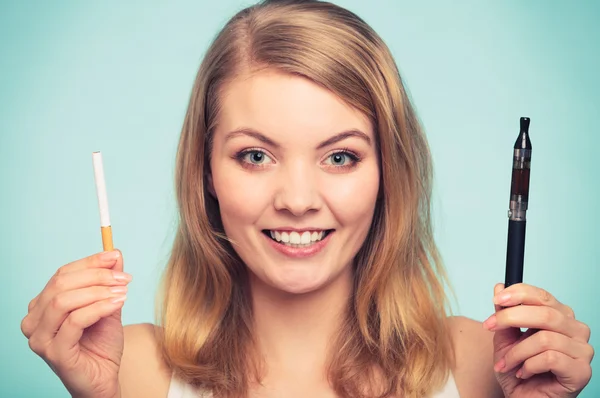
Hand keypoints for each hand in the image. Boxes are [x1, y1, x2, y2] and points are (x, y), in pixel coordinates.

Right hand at [21, 251, 130, 397]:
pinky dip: (99, 307)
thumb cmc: (101, 345)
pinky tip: (118, 303)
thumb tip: (116, 253)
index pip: (62, 274)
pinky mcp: (53, 352)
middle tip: (124, 277)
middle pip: (61, 283)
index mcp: (42, 306)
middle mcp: (34, 320)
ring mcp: (40, 337)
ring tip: (123, 291)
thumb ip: (108, 282)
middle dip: (97, 275)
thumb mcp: (108, 306)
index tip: (115, 255)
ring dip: (98, 291)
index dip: (90, 262)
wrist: (104, 379)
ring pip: (64, 300)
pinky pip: (75, 321)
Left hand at [484, 283, 592, 396]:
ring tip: (506, 363)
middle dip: (510, 318)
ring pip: (545, 338)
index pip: (543, 296)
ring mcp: (582, 351)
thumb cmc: (518, 370)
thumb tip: (499, 287)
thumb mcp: (505, 339)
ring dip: (517, 352)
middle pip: (545, 313)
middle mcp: (576, 330)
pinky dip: (529, 365)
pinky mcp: (581, 371)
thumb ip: (504, 314)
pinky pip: (550, 358)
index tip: (497, 299)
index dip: (519, 293)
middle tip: (488, 326)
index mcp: (560, 316)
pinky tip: (522, 373)